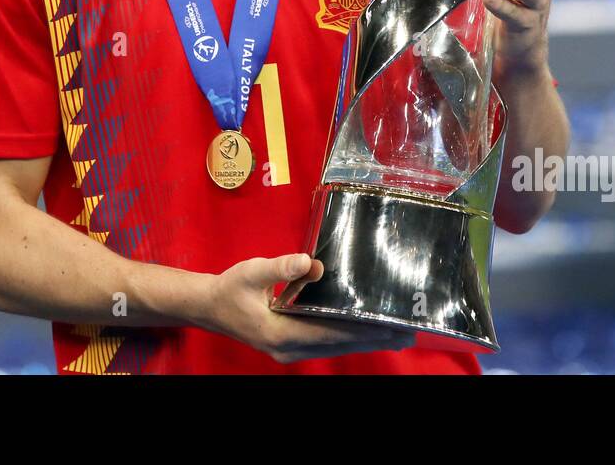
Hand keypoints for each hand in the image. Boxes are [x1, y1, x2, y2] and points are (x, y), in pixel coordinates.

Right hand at [200, 253, 414, 363]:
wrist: (207, 307)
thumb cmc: (229, 289)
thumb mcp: (250, 272)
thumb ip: (279, 267)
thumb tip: (311, 263)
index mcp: (281, 334)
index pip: (331, 333)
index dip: (361, 330)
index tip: (389, 325)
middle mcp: (289, 349)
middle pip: (339, 345)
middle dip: (373, 339)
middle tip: (407, 331)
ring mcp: (290, 351)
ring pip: (335, 348)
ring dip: (365, 341)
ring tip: (396, 335)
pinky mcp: (291, 346)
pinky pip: (326, 345)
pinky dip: (349, 339)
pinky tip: (365, 334)